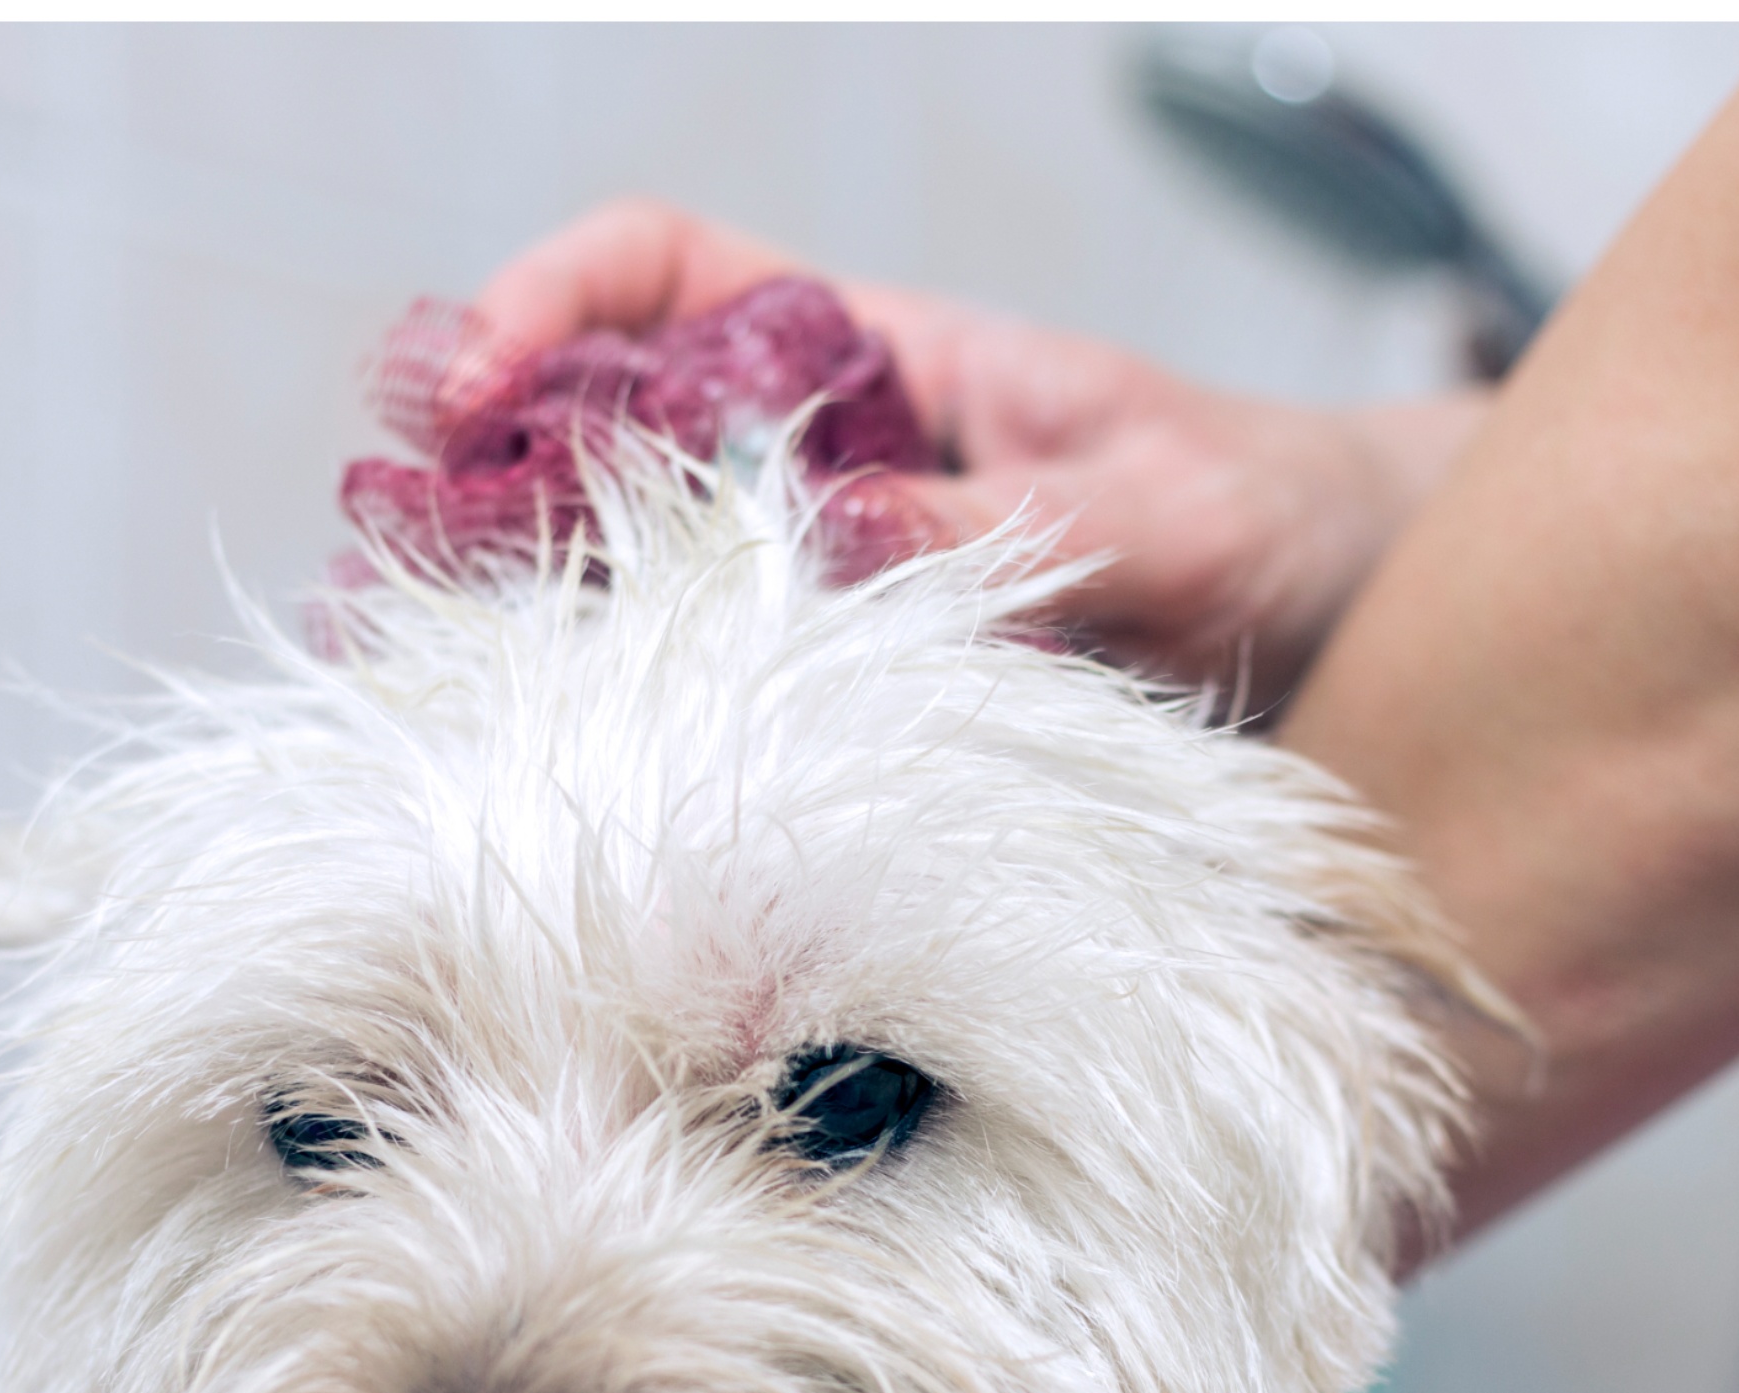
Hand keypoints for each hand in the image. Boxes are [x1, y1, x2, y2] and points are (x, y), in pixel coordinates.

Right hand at [464, 200, 1481, 710]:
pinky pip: (703, 697)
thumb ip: (1003, 525)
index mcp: (879, 358)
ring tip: (425, 676)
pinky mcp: (844, 699)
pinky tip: (559, 773)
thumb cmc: (1268, 522)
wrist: (1346, 624)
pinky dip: (616, 722)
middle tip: (392, 563)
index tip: (469, 386)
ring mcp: (820, 582)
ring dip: (517, 612)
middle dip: (474, 477)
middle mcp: (822, 463)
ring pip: (622, 572)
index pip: (666, 273)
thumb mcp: (1158, 512)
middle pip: (594, 428)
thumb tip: (833, 536)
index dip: (547, 301)